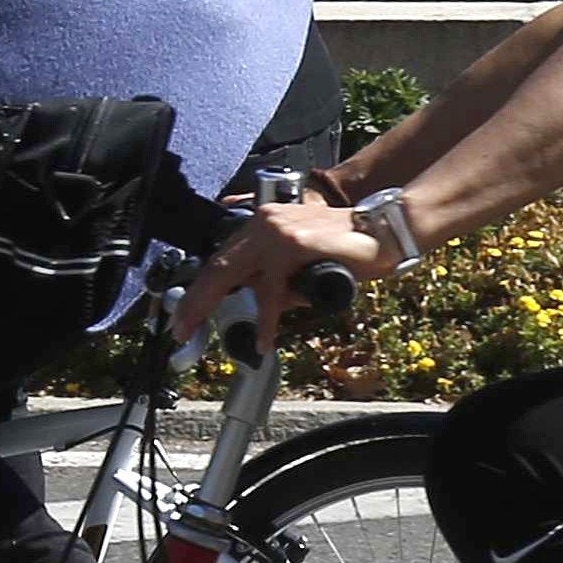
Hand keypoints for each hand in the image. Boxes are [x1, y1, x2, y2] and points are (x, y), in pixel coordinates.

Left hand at [174, 199, 387, 345]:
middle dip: (193, 300)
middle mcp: (263, 222)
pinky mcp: (291, 244)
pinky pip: (270, 289)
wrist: (384, 230)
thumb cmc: (349, 249)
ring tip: (198, 331)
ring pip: (233, 274)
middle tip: (179, 327)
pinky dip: (267, 318)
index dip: (202, 288)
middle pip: (218, 265)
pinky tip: (264, 339)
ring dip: (213, 308)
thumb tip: (258, 308)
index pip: (223, 258)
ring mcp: (276, 231)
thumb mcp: (302, 266)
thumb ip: (277, 281)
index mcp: (263, 224)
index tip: (186, 313)